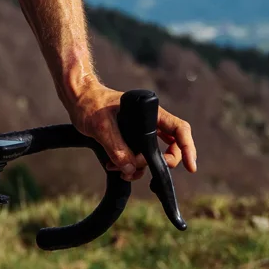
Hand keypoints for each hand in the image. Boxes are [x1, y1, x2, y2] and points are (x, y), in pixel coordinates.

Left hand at [69, 86, 198, 181]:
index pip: (179, 129)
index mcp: (150, 112)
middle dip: (162, 162)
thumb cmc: (90, 104)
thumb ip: (117, 147)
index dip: (188, 148)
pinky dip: (130, 166)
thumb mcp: (101, 125)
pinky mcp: (130, 139)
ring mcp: (140, 131)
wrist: (77, 98)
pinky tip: (114, 167)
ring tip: (120, 169)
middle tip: (145, 169)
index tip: (191, 167)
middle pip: (171, 146)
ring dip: (140, 167)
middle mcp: (149, 122)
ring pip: (152, 155)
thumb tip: (131, 169)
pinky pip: (138, 157)